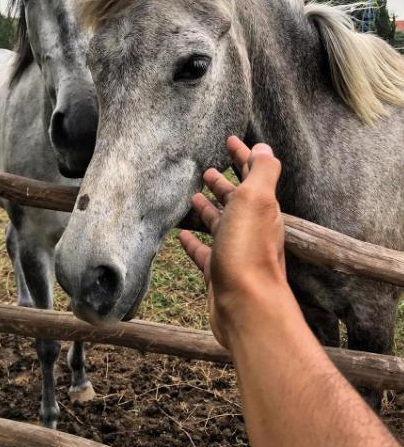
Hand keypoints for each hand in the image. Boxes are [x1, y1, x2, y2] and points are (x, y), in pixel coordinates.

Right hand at [179, 136, 284, 348]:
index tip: (230, 140)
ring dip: (208, 209)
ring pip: (220, 224)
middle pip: (236, 199)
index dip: (243, 155)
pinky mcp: (218, 272)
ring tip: (193, 196)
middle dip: (224, 183)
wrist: (246, 306)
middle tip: (208, 169)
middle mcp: (250, 228)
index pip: (253, 174)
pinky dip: (194, 241)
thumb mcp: (257, 200)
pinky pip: (204, 251)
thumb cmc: (248, 250)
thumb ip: (262, 171)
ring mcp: (234, 251)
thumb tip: (264, 147)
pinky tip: (181, 234)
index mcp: (261, 208)